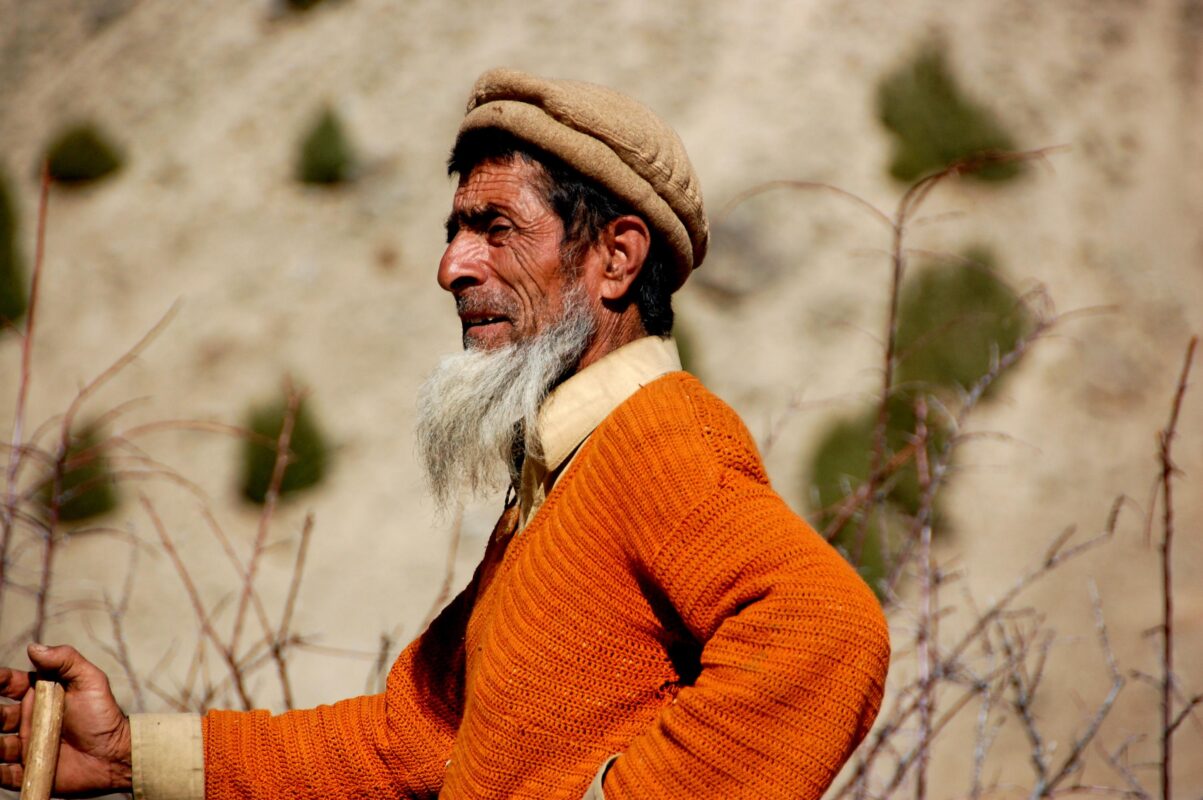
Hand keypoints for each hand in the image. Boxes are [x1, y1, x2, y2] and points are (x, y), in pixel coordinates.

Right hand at [0, 644, 131, 795]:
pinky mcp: (28, 771)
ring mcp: (26, 746)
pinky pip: (4, 775)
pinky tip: (1, 769)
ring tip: (2, 745)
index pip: (9, 684)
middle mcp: (28, 720)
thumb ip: (66, 660)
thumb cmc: (103, 715)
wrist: (115, 755)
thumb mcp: (90, 681)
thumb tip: (34, 648)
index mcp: (39, 695)